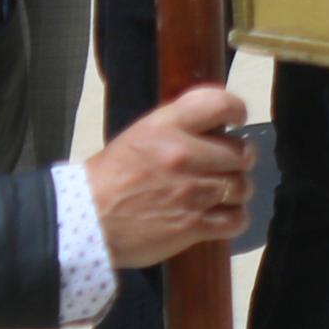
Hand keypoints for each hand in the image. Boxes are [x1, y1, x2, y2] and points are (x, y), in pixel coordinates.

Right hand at [84, 85, 253, 268]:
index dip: (236, 110)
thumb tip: (221, 124)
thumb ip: (182, 124)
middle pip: (241, 153)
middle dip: (237, 161)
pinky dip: (234, 219)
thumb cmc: (113, 175)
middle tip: (224, 167)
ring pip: (242, 187)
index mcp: (167, 127)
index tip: (237, 120)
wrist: (86, 222)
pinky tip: (222, 218)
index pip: (221, 104)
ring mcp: (191, 192)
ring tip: (220, 195)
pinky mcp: (192, 225)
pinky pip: (236, 219)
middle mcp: (184, 155)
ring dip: (236, 192)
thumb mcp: (143, 134)